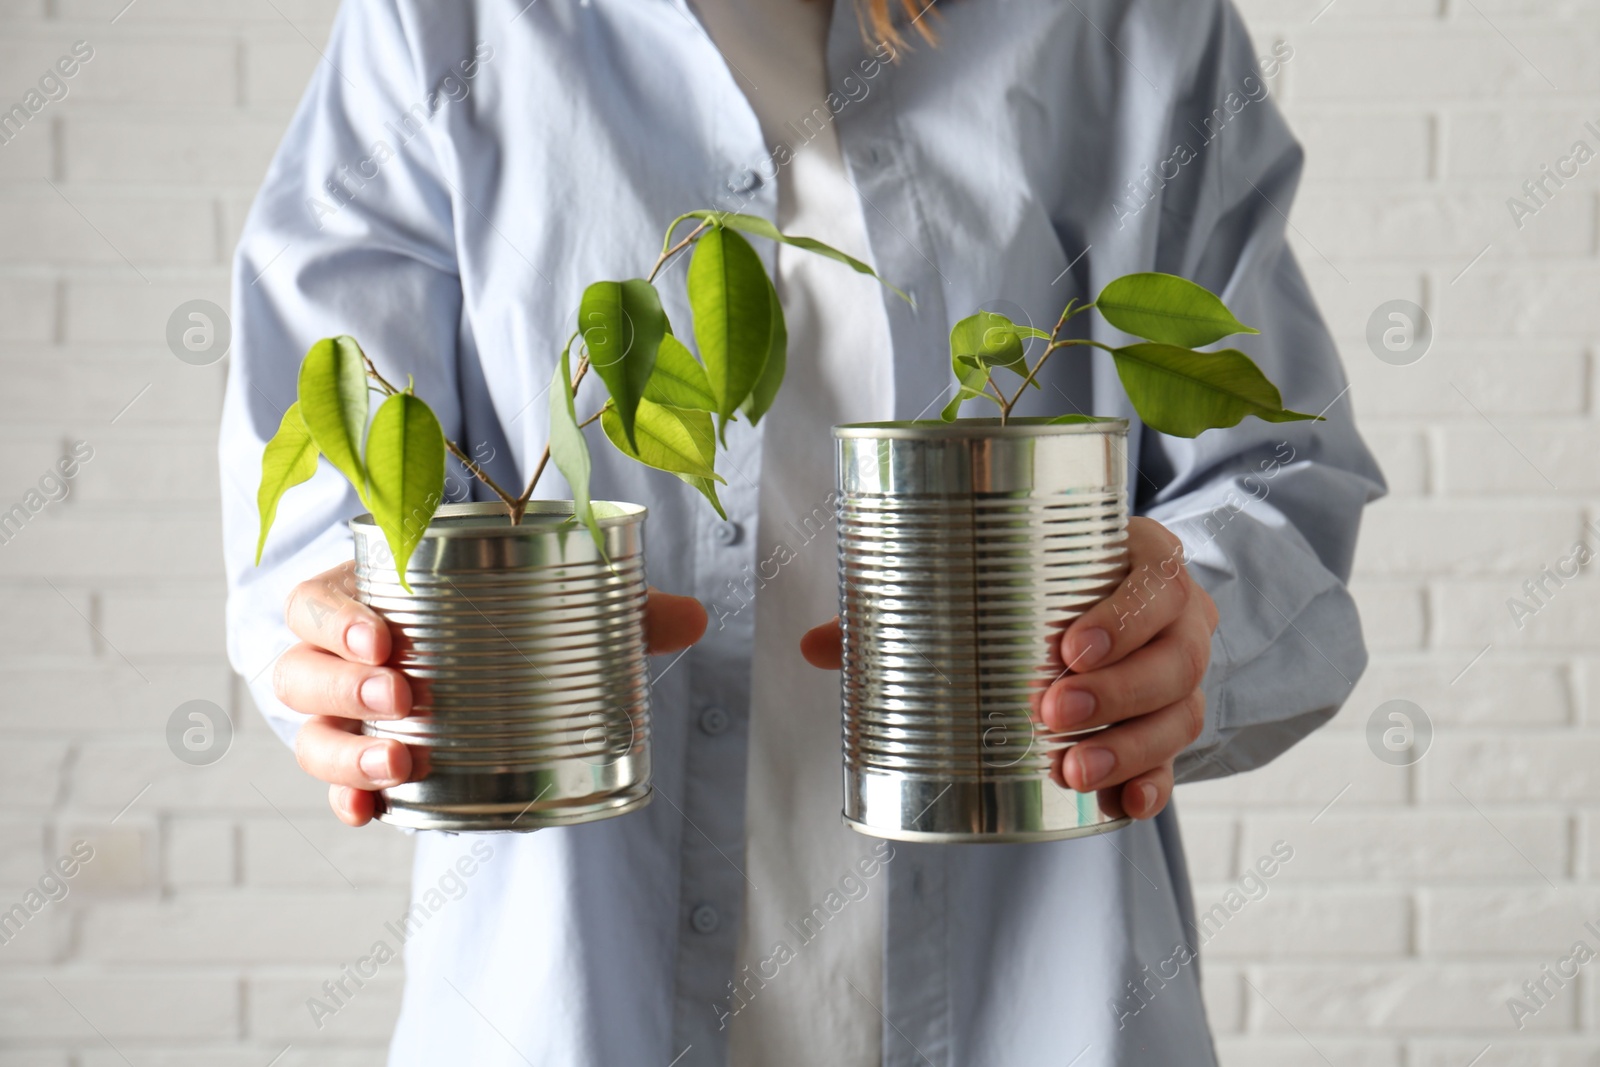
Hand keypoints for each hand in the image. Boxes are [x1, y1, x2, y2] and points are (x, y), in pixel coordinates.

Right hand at [275, 560, 708, 826]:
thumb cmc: (489, 610)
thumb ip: (612, 608)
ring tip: (399, 758)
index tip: (382, 635)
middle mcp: (334, 655)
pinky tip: (368, 811)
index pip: (319, 601)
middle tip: (403, 692)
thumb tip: (696, 616)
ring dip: (347, 748)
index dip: (336, 618)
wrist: (458, 653)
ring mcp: (339, 712)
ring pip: (310, 730)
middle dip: (346, 684)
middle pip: (303, 670)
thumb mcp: (538, 599)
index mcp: (361, 594)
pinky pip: (332, 784)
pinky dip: (345, 797)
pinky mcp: (357, 761)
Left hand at [799, 516, 1216, 821]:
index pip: (1153, 581)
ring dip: (1130, 747)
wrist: (1131, 610)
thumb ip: (911, 606)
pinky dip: (1155, 786)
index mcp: (1145, 564)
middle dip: (1114, 690)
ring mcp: (1186, 678)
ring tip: (1073, 768)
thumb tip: (814, 646)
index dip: (1121, 616)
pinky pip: (1180, 763)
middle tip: (1050, 711)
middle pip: (1171, 657)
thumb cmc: (1054, 586)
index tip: (1067, 647)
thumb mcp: (1009, 577)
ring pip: (1179, 715)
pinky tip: (1125, 806)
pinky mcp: (1177, 728)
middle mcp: (1181, 621)